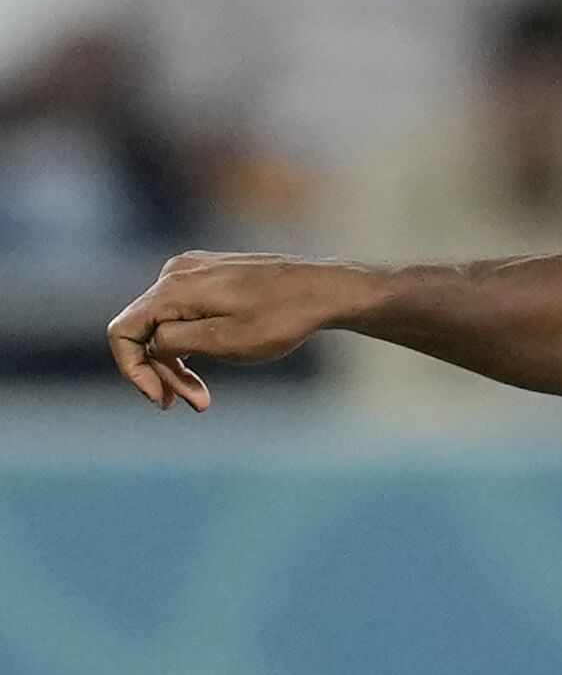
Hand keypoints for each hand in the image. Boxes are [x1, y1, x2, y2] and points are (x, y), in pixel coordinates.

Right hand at [107, 250, 372, 410]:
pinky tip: (210, 365)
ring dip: (178, 363)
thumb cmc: (280, 318)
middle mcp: (177, 271)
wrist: (326, 290)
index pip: (122, 332)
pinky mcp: (212, 276)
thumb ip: (173, 343)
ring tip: (202, 396)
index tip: (161, 399)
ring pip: (165, 325)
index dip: (132, 371)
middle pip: (144, 331)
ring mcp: (195, 271)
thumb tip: (149, 344)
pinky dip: (192, 342)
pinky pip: (184, 314)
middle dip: (163, 372)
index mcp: (174, 286)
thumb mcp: (222, 341)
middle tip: (196, 403)